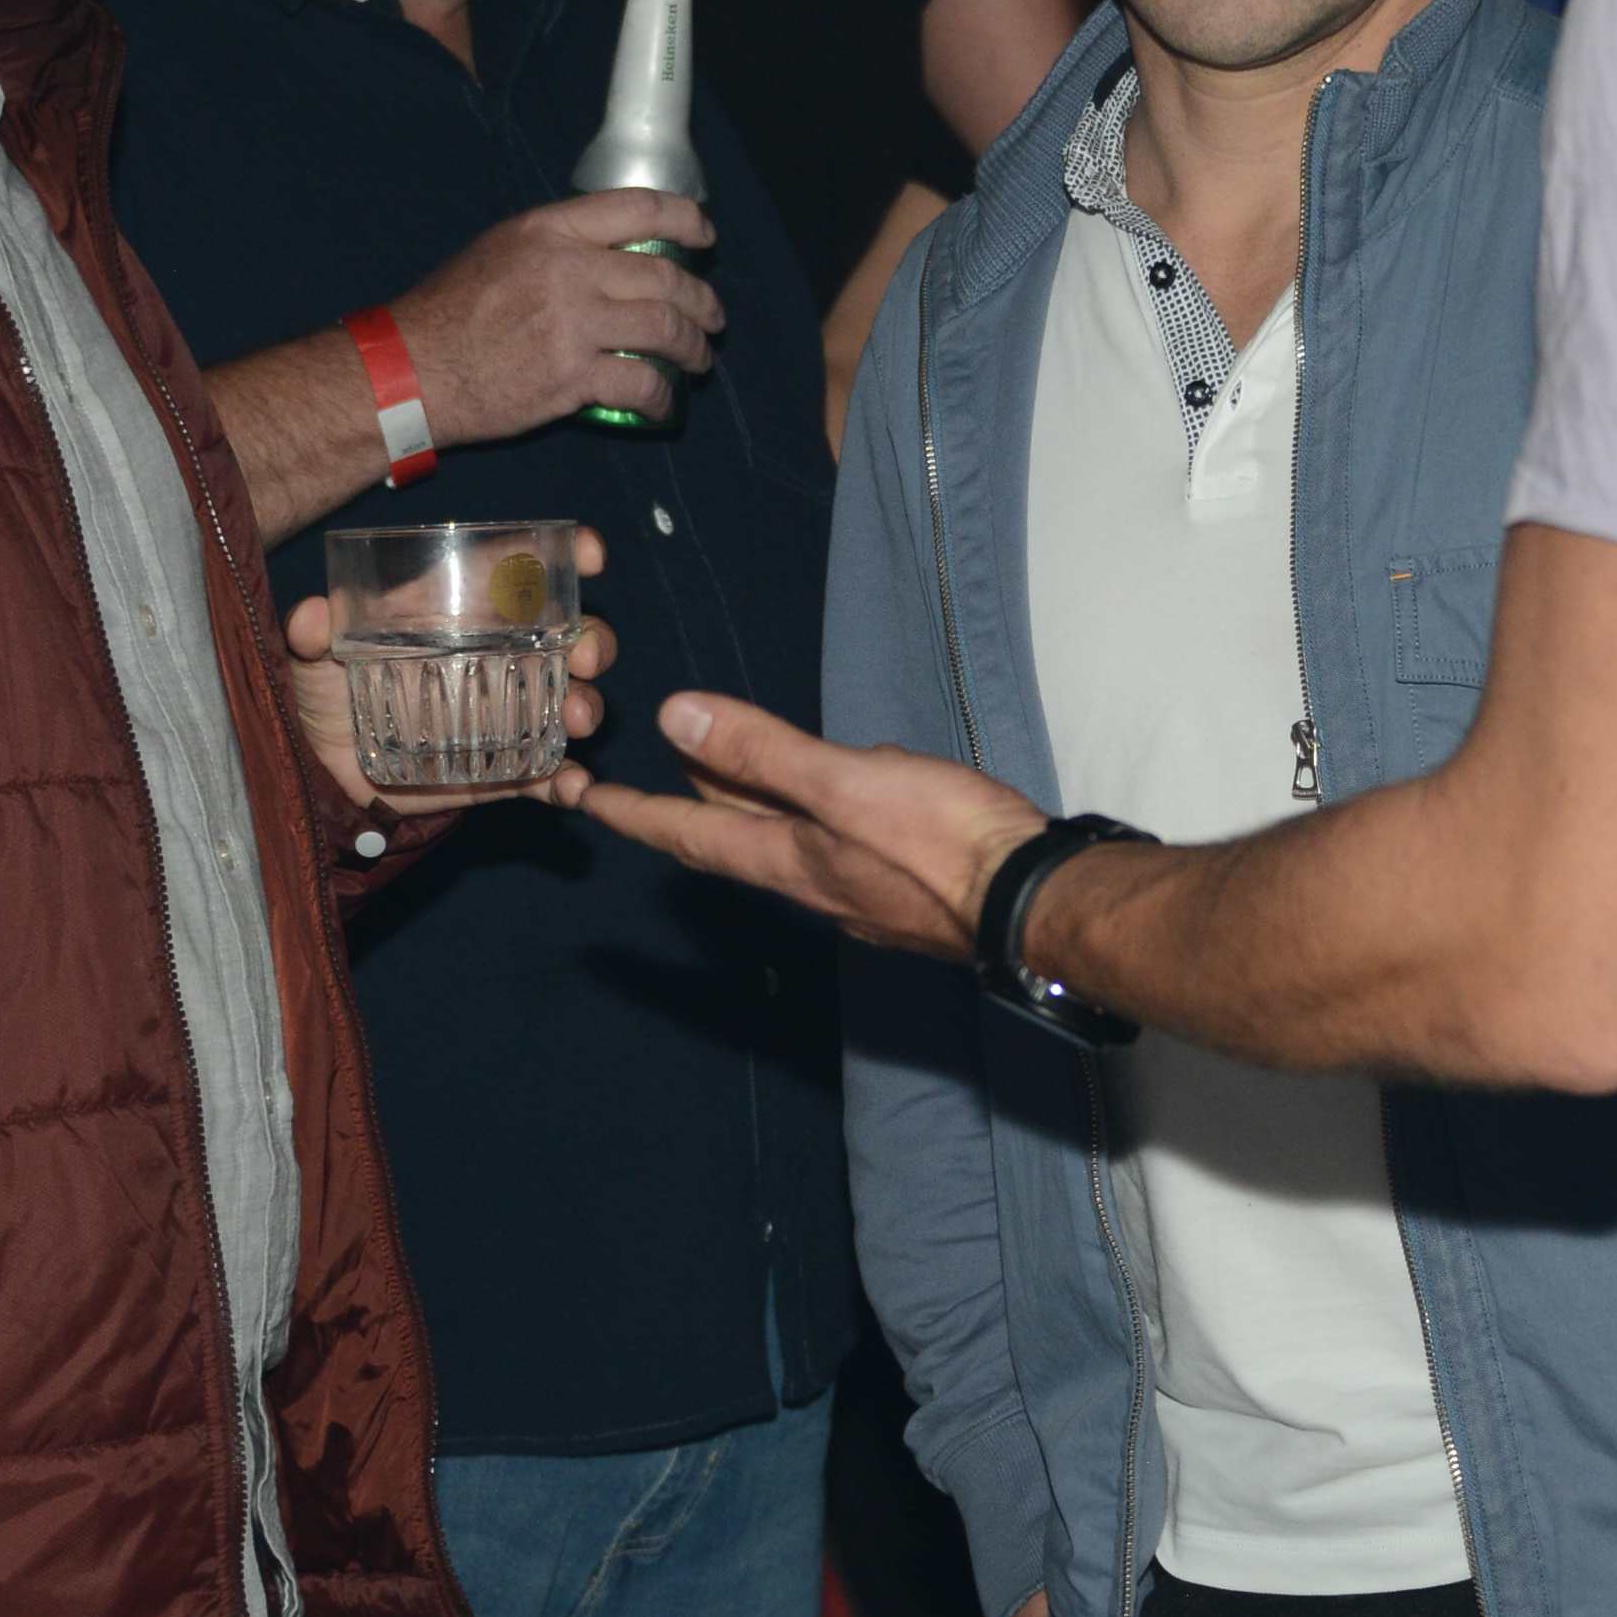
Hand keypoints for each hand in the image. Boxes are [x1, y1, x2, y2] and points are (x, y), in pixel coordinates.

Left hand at [283, 527, 616, 826]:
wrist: (324, 774)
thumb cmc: (326, 696)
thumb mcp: (312, 659)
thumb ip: (310, 634)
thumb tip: (312, 616)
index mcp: (462, 614)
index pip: (523, 574)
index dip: (567, 557)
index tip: (591, 556)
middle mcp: (497, 658)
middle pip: (568, 636)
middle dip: (593, 640)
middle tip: (587, 656)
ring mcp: (506, 714)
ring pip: (570, 700)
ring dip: (587, 704)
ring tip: (578, 717)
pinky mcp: (503, 769)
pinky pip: (548, 774)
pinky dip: (569, 781)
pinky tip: (575, 787)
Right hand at [394, 193, 723, 442]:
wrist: (411, 369)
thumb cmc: (448, 311)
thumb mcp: (499, 250)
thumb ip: (556, 247)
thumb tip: (610, 256)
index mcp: (550, 230)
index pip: (640, 207)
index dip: (686, 219)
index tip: (705, 238)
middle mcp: (569, 269)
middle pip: (665, 276)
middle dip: (702, 300)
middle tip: (711, 318)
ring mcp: (574, 324)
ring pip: (665, 329)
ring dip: (693, 348)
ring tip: (698, 360)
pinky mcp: (572, 377)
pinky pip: (641, 384)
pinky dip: (662, 397)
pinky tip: (664, 404)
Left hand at [581, 694, 1047, 963]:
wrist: (1032, 901)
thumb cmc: (943, 842)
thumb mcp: (846, 783)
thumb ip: (764, 751)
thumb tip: (676, 716)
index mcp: (787, 858)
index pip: (687, 833)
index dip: (632, 812)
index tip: (583, 798)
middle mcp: (811, 882)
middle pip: (732, 837)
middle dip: (685, 804)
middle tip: (644, 774)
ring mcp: (857, 889)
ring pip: (784, 841)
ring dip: (746, 807)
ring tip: (724, 773)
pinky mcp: (900, 886)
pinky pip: (834, 843)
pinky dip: (809, 812)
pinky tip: (836, 795)